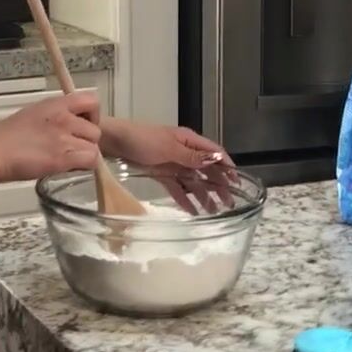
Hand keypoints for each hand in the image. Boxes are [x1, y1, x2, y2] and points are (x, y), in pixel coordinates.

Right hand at [0, 92, 100, 183]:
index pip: (91, 100)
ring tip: (66, 160)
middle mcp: (63, 118)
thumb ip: (54, 117)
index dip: (92, 115)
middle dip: (86, 142)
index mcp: (55, 104)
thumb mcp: (33, 114)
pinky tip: (66, 167)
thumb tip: (66, 127)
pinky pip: (90, 161)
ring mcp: (63, 137)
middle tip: (70, 149)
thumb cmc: (4, 138)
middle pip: (95, 130)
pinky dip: (82, 167)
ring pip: (94, 148)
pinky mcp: (62, 157)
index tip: (82, 125)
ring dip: (84, 156)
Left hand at [102, 120, 234, 213]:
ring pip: (193, 181)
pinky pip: (177, 188)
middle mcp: (183, 152)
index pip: (214, 153)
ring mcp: (172, 163)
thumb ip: (191, 157)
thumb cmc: (141, 139)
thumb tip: (216, 160)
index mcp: (188, 140)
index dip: (227, 166)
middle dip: (219, 185)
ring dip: (204, 195)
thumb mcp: (168, 148)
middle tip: (229, 203)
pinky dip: (185, 199)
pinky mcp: (160, 173)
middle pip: (206, 169)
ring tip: (214, 211)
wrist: (113, 142)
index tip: (237, 182)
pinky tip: (192, 211)